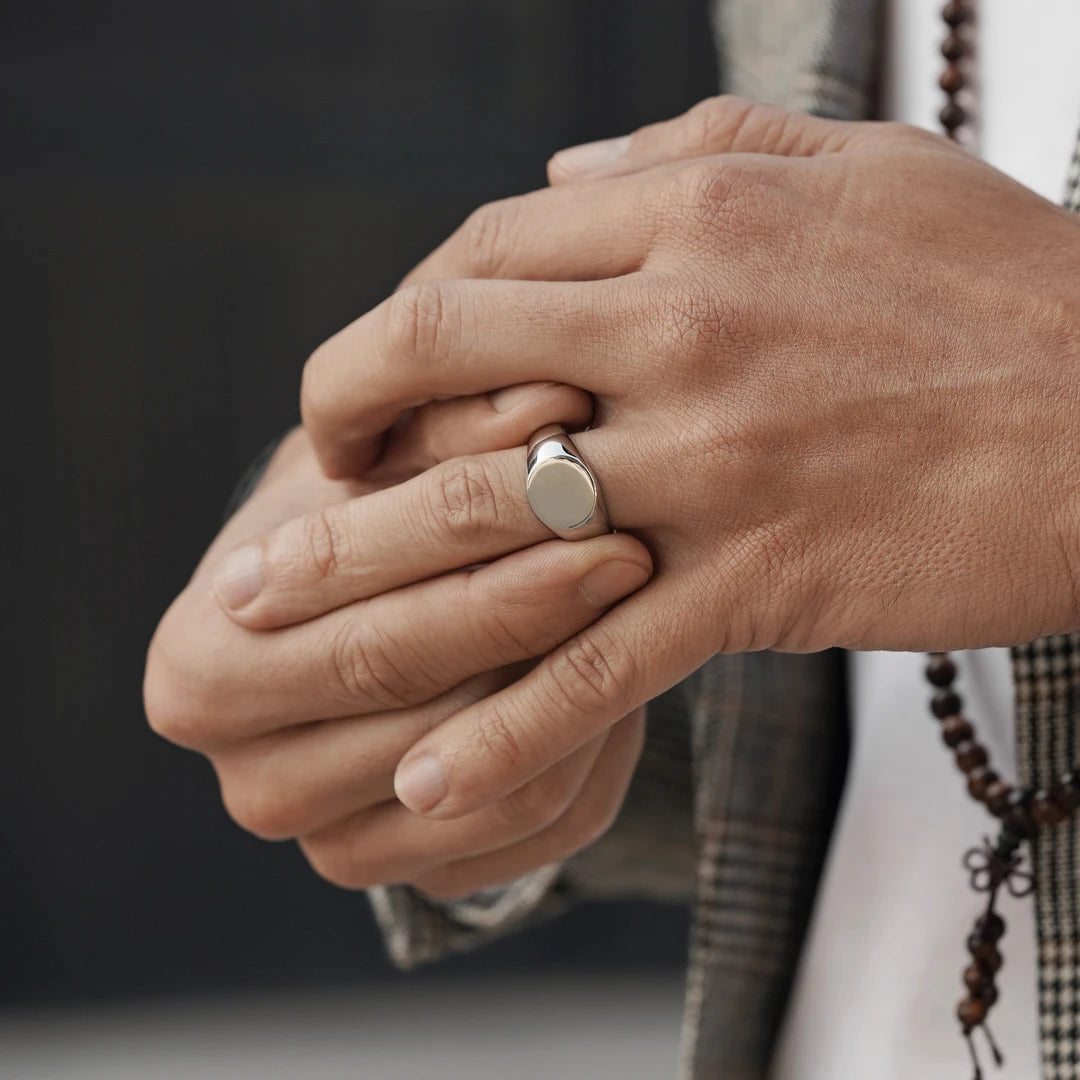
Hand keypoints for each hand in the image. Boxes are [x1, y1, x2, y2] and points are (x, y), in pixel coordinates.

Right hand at [144, 387, 650, 899]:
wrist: (357, 622)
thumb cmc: (356, 525)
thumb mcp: (382, 466)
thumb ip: (450, 429)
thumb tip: (550, 401)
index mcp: (201, 668)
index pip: (361, 614)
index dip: (476, 541)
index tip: (582, 483)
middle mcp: (249, 776)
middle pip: (414, 699)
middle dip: (529, 614)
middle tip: (627, 545)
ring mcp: (332, 844)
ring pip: (490, 778)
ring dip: (577, 684)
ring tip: (639, 595)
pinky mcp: (420, 875)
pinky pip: (538, 826)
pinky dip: (593, 746)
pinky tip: (623, 666)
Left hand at [298, 96, 1079, 824]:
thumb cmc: (1003, 282)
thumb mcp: (853, 169)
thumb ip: (693, 151)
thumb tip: (560, 176)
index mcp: (699, 214)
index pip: (484, 252)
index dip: (402, 312)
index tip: (375, 373)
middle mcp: (688, 324)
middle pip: (446, 350)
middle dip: (343, 412)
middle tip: (299, 476)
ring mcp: (715, 459)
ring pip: (496, 511)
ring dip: (369, 572)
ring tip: (273, 623)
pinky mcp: (761, 580)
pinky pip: (601, 661)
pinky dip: (506, 726)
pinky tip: (427, 779)